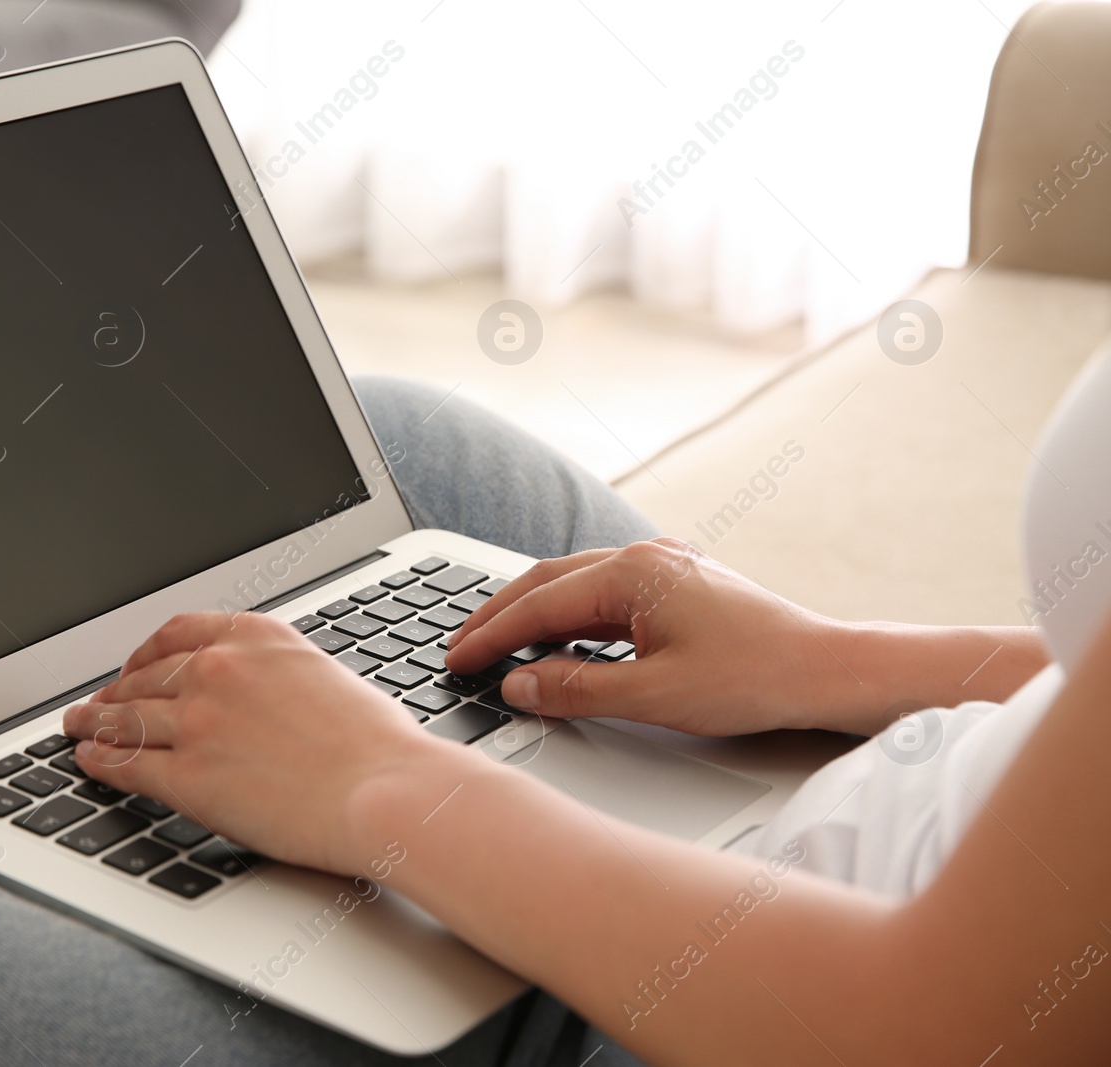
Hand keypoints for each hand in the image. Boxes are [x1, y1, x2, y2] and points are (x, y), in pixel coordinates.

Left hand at [61, 612, 466, 874]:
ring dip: (94, 722)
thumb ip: (278, 676)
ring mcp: (199, 721)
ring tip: (77, 728)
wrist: (387, 791)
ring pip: (126, 717)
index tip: (135, 667)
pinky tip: (90, 762)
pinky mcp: (190, 775)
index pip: (179, 633)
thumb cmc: (377, 746)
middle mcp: (220, 669)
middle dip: (114, 690)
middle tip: (97, 702)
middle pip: (145, 676)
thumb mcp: (325, 678)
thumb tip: (258, 696)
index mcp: (257, 637)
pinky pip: (128, 762)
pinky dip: (101, 761)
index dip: (145, 653)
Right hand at [443, 538, 867, 734]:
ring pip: (575, 585)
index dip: (490, 635)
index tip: (456, 659)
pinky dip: (569, 618)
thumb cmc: (756, 678)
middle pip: (548, 581)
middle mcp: (643, 558)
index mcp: (632, 573)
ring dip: (532, 614)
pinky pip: (605, 596)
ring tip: (496, 643)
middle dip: (499, 614)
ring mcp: (662, 568)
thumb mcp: (655, 695)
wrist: (827, 670)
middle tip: (459, 646)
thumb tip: (518, 684)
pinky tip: (558, 641)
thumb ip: (576, 689)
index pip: (538, 604)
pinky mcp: (677, 587)